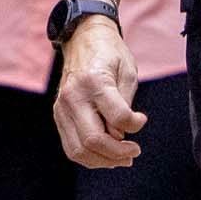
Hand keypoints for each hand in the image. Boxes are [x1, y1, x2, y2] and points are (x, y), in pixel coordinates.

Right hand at [50, 16, 144, 168]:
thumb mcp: (127, 71)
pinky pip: (71, 146)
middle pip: (93, 140)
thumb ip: (125, 104)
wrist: (83, 39)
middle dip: (118, 153)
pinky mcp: (58, 115)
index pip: (117, 117)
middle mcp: (73, 97)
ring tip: (123, 157)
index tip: (142, 120)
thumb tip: (120, 135)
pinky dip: (90, 157)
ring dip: (104, 160)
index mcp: (95, 81)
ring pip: (79, 150)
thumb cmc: (110, 54)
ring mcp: (61, 108)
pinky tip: (106, 155)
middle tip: (135, 151)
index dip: (135, 125)